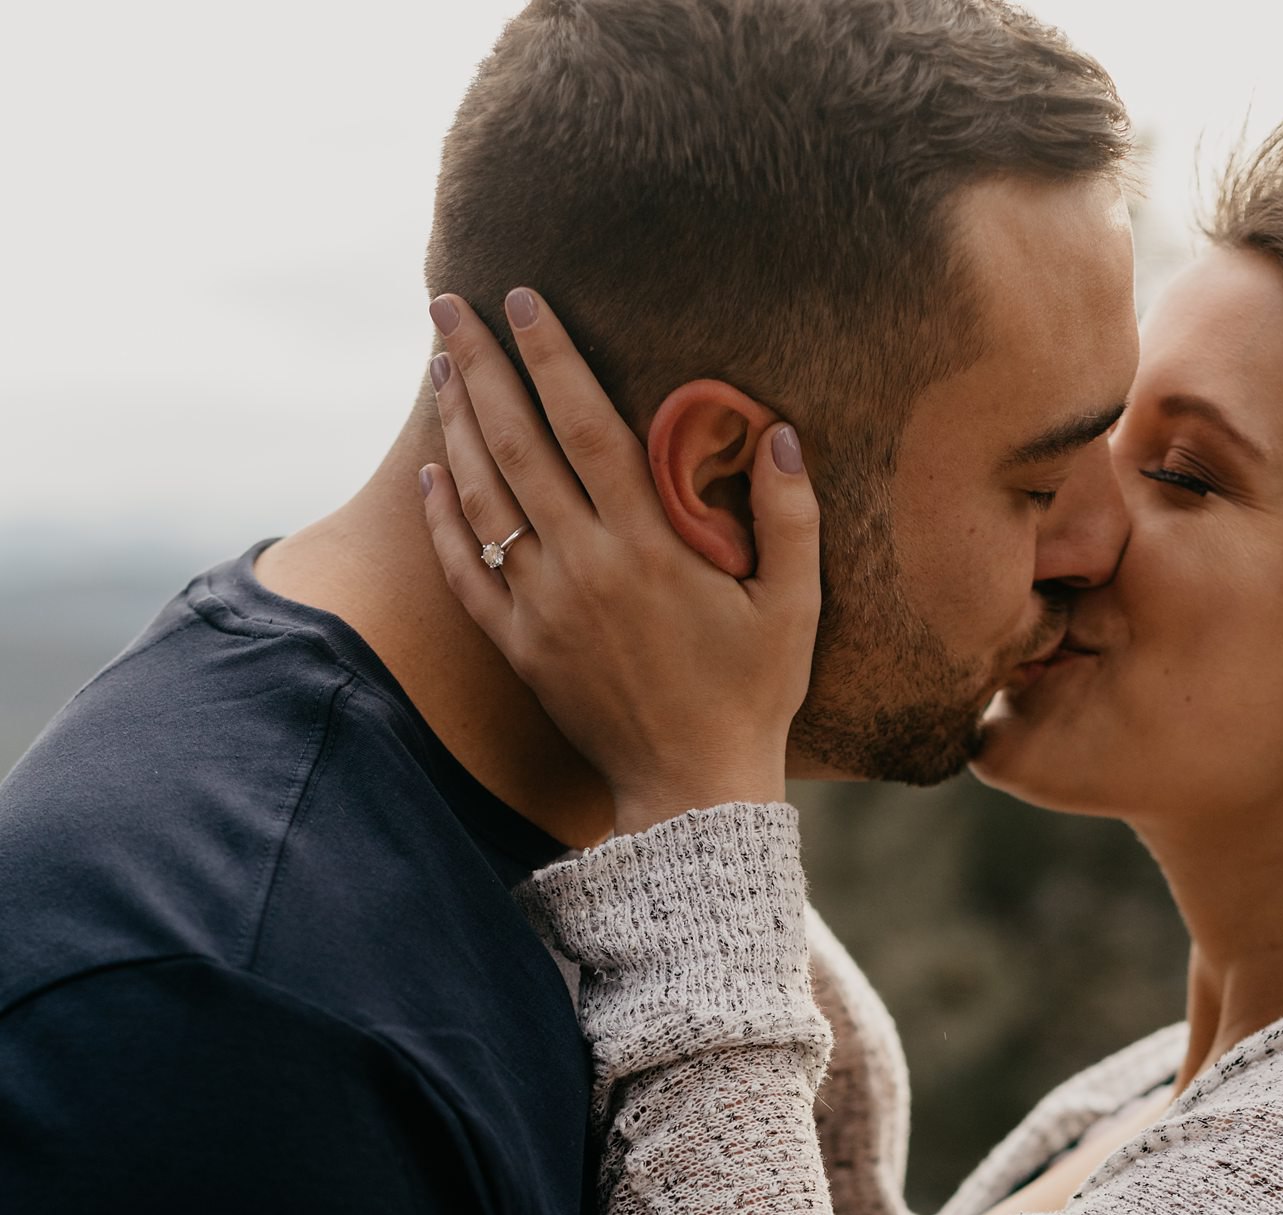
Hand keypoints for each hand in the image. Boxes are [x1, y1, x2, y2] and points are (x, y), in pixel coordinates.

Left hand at [420, 293, 820, 832]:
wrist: (694, 792)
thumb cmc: (752, 696)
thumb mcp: (794, 606)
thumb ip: (791, 513)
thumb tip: (779, 428)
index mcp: (649, 545)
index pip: (586, 424)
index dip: (550, 356)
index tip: (522, 297)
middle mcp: (584, 566)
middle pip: (517, 444)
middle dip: (481, 366)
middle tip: (447, 303)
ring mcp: (542, 609)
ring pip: (484, 498)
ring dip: (457, 425)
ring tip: (442, 365)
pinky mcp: (520, 649)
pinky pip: (467, 573)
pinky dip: (444, 519)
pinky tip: (431, 472)